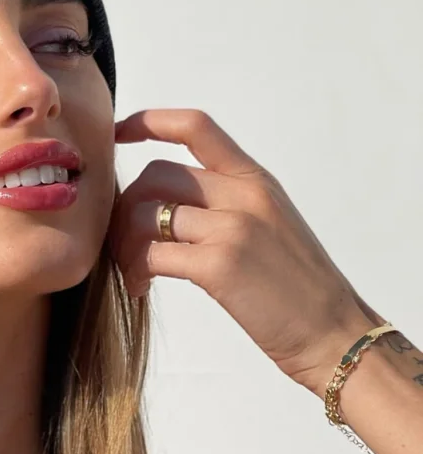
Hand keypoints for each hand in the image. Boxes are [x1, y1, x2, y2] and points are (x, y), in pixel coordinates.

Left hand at [108, 108, 386, 394]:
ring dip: (125, 244)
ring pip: (145, 213)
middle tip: (126, 245)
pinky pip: (151, 253)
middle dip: (126, 207)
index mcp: (256, 180)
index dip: (149, 122)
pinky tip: (142, 287)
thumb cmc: (299, 291)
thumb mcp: (270, 228)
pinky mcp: (219, 265)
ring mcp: (233, 228)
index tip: (118, 134)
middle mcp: (244, 195)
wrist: (335, 332)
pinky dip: (135, 270)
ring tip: (134, 273)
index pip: (196, 127)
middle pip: (156, 174)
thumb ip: (227, 207)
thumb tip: (167, 209)